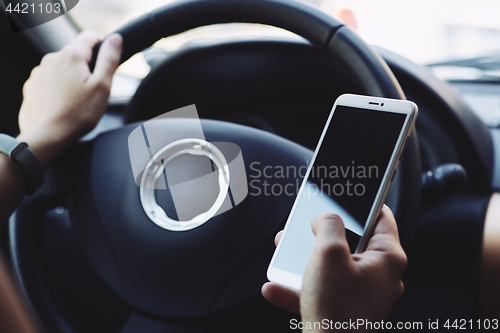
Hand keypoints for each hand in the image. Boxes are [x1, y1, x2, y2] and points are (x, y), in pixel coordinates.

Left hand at [17, 30, 121, 165]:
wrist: (48, 135)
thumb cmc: (77, 114)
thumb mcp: (102, 86)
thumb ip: (109, 59)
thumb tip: (115, 39)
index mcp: (72, 55)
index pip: (91, 36)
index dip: (103, 47)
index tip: (105, 65)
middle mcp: (52, 58)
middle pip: (77, 54)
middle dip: (87, 68)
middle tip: (92, 90)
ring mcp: (40, 72)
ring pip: (63, 67)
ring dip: (72, 78)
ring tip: (77, 100)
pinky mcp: (33, 85)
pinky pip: (51, 79)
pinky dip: (59, 88)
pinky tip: (64, 103)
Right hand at [262, 205, 406, 331]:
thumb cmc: (336, 311)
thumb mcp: (328, 254)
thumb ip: (328, 226)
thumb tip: (326, 217)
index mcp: (386, 259)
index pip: (382, 217)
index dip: (364, 202)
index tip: (351, 193)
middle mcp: (379, 276)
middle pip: (352, 241)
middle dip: (324, 233)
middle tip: (310, 226)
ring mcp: (362, 293)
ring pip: (333, 264)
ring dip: (307, 258)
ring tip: (288, 254)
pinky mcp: (345, 307)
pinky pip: (321, 288)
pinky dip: (300, 285)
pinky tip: (278, 286)